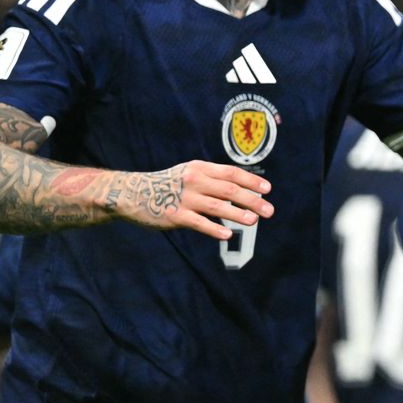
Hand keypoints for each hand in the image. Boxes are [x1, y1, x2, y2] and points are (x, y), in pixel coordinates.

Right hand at [117, 161, 273, 238]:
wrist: (133, 193)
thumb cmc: (168, 185)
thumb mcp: (189, 174)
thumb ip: (213, 179)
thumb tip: (243, 191)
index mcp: (200, 168)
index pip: (231, 173)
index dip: (251, 181)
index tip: (268, 189)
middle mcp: (194, 181)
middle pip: (229, 190)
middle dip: (252, 200)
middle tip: (269, 211)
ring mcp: (185, 198)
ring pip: (218, 206)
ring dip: (238, 214)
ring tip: (254, 221)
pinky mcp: (175, 216)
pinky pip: (199, 223)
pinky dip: (214, 229)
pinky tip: (227, 235)